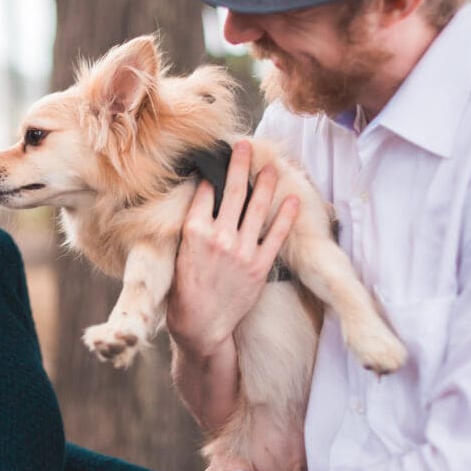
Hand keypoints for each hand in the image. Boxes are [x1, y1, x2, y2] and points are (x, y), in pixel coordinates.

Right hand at [167, 140, 299, 357]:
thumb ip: (191, 227)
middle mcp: (218, 237)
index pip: (206, 191)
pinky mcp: (259, 267)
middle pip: (231, 191)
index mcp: (193, 231)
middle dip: (239, 164)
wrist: (200, 325)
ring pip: (257, 208)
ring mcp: (241, 251)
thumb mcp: (177, 253)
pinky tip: (293, 200)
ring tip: (271, 166)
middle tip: (244, 145)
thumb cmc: (184, 290)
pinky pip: (276, 236)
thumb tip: (202, 199)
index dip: (213, 172)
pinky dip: (286, 216)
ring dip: (265, 183)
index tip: (219, 155)